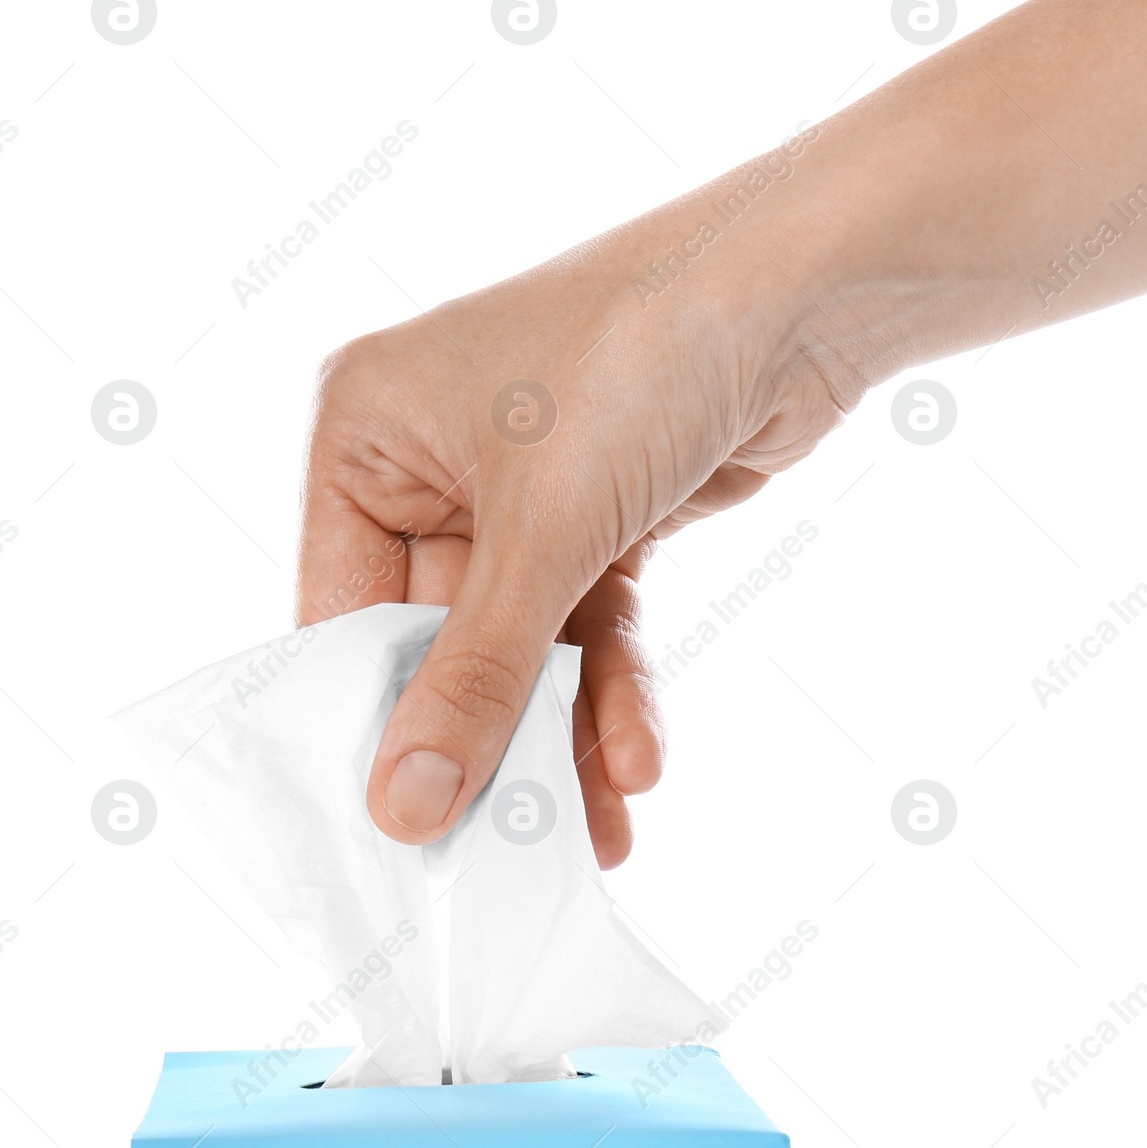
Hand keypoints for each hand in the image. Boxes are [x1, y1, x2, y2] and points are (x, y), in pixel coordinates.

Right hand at [297, 155, 853, 863]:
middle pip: (443, 642)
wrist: (802, 293)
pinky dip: (615, 690)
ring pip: (527, 647)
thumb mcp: (542, 530)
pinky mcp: (604, 518)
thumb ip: (475, 676)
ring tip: (592, 835)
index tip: (401, 832)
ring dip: (562, 738)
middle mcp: (434, 461)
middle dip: (489, 746)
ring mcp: (524, 492)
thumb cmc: (640, 356)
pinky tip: (641, 761)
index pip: (343, 612)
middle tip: (505, 854)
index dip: (375, 726)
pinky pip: (592, 627)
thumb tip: (404, 806)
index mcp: (367, 431)